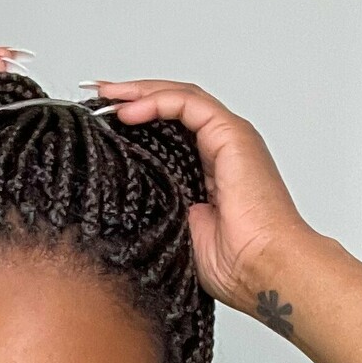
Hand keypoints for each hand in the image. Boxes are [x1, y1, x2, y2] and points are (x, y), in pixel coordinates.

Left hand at [90, 79, 316, 316]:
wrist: (264, 270)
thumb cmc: (233, 266)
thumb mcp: (178, 233)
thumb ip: (158, 209)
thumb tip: (125, 198)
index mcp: (209, 172)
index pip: (169, 131)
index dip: (136, 120)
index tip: (101, 122)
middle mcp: (220, 149)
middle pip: (172, 107)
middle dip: (132, 96)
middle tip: (97, 93)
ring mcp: (228, 139)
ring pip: (179, 98)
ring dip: (140, 92)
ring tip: (106, 93)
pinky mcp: (232, 135)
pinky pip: (188, 104)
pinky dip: (157, 101)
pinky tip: (128, 109)